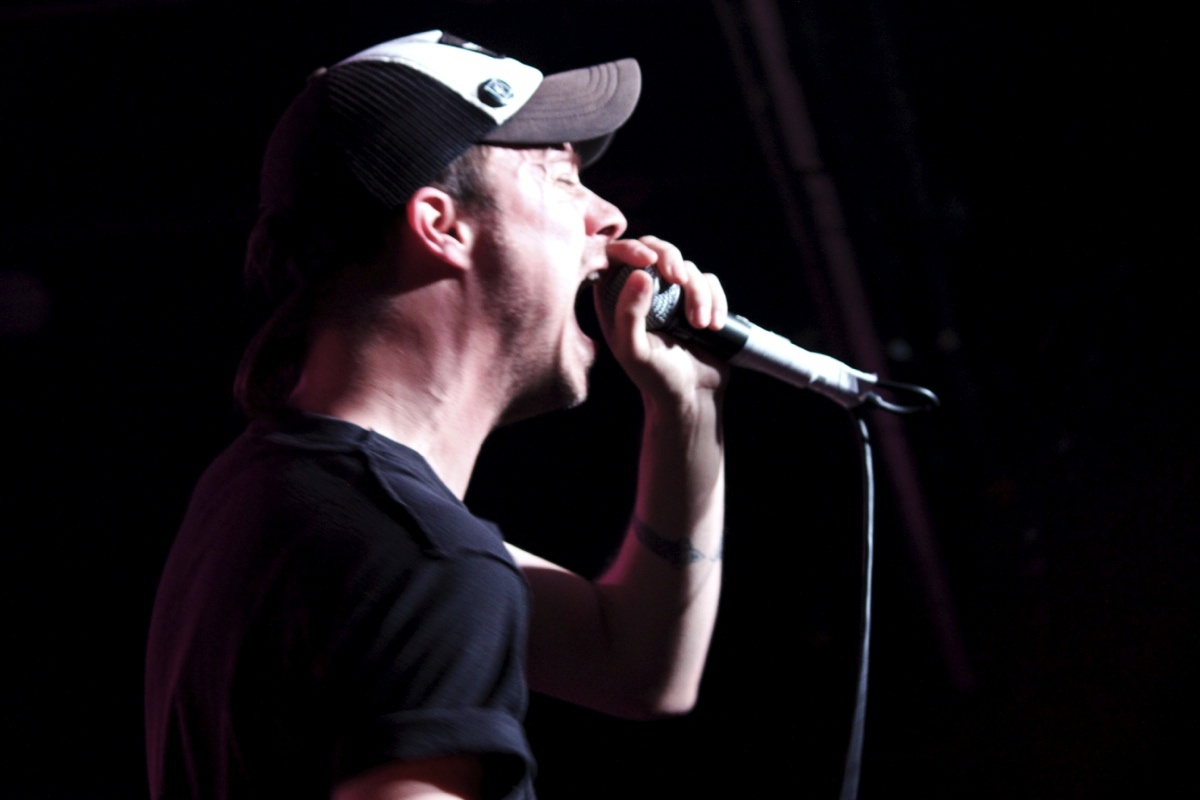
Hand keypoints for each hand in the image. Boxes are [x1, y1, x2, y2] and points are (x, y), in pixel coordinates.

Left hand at [596, 236, 730, 408]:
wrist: (692, 396)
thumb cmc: (655, 378)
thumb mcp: (634, 351)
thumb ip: (629, 314)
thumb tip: (641, 273)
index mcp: (613, 299)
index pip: (613, 254)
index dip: (630, 248)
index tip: (649, 262)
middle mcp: (641, 291)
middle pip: (653, 247)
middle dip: (670, 257)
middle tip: (679, 279)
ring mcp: (671, 293)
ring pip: (687, 266)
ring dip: (698, 293)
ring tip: (700, 326)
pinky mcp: (697, 299)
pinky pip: (709, 281)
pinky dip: (715, 299)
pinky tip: (712, 326)